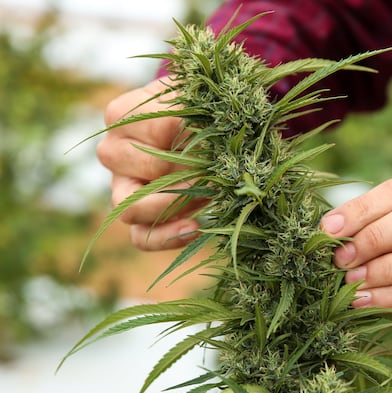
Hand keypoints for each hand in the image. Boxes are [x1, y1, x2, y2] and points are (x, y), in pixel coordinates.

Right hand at [97, 78, 204, 250]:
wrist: (196, 127)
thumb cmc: (193, 107)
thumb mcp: (194, 96)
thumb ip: (194, 107)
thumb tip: (196, 125)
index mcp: (120, 116)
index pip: (159, 129)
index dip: (193, 137)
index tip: (218, 139)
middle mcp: (113, 152)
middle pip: (143, 168)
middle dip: (187, 171)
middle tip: (216, 169)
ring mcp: (121, 187)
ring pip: (131, 209)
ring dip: (176, 204)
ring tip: (209, 193)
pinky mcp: (138, 216)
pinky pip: (141, 238)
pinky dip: (168, 237)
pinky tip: (197, 227)